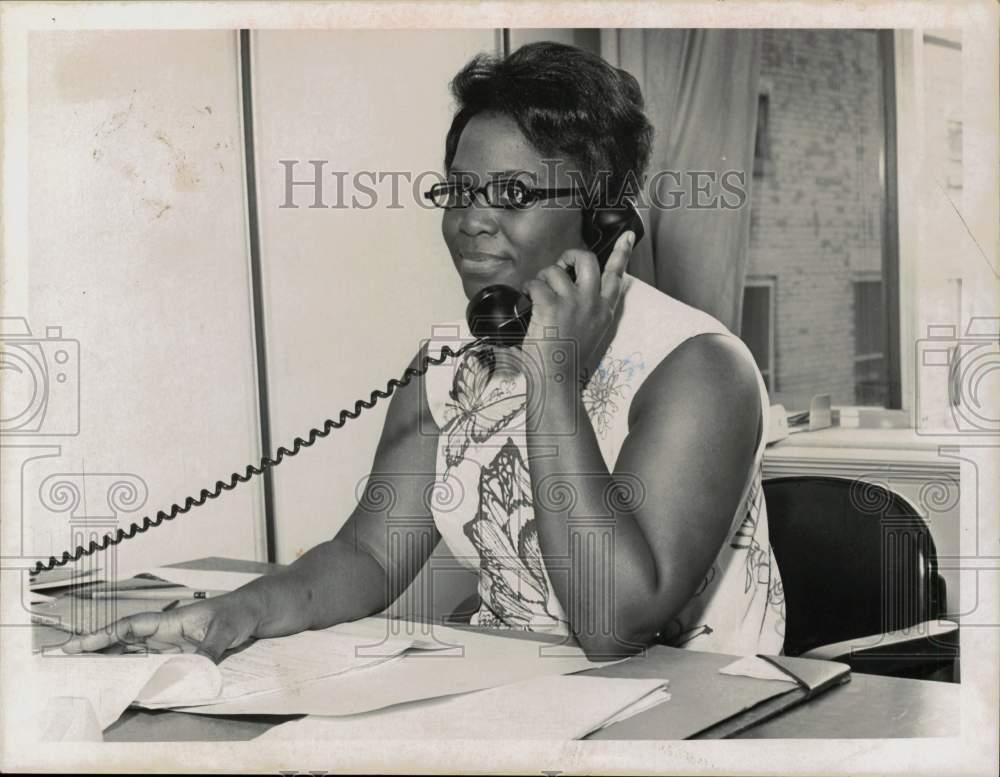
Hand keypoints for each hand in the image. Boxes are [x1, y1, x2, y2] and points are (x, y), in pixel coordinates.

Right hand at [60, 592, 260, 662]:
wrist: (258, 611)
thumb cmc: (240, 613)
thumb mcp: (225, 630)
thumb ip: (209, 650)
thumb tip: (195, 671)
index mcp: (171, 621)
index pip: (130, 626)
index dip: (104, 635)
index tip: (78, 645)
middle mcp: (166, 633)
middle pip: (124, 641)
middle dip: (96, 649)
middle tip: (66, 660)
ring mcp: (172, 645)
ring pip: (135, 653)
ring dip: (112, 662)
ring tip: (85, 674)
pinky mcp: (183, 655)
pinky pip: (154, 664)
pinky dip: (137, 672)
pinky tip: (124, 684)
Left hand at [521, 230, 634, 378]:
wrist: (557, 379)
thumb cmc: (568, 360)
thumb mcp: (592, 333)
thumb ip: (593, 311)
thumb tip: (582, 291)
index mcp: (605, 310)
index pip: (617, 276)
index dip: (622, 253)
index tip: (627, 236)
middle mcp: (593, 302)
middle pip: (588, 260)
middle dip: (571, 255)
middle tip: (560, 266)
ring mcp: (573, 303)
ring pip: (556, 270)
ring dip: (542, 277)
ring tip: (538, 293)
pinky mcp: (552, 305)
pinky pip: (537, 283)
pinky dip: (528, 288)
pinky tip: (527, 299)